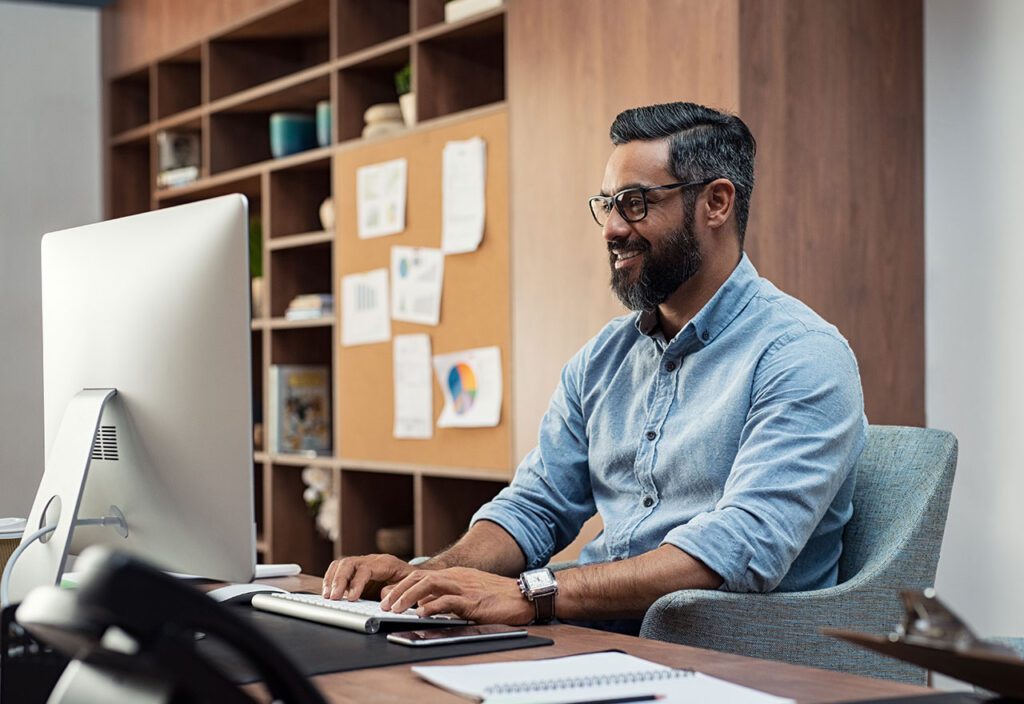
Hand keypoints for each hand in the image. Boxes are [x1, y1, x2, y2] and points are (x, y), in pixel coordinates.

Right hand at [321, 554, 415, 600]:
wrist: (415, 576)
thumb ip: (396, 590)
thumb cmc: (412, 582)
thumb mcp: (409, 587)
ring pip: (341, 564)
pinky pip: (339, 569)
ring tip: (328, 596)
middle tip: (333, 597)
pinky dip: (331, 579)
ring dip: (332, 580)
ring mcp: (362, 563)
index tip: (351, 597)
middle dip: (339, 580)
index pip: (365, 568)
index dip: (356, 583)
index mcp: (385, 563)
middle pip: (349, 563)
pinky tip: (328, 592)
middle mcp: (371, 560)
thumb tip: (382, 595)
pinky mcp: (356, 571)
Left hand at [380, 567, 533, 624]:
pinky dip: (432, 606)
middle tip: (385, 605)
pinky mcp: (473, 601)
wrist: (524, 596)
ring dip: (408, 597)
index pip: (421, 575)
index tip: (388, 598)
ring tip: (395, 609)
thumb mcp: (469, 593)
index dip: (402, 585)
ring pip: (429, 585)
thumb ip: (447, 597)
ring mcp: (464, 587)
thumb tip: (424, 606)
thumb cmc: (499, 596)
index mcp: (455, 575)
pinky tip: (421, 613)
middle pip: (420, 577)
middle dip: (399, 591)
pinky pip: (448, 601)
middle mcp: (457, 577)